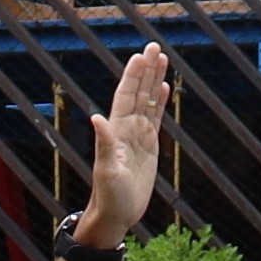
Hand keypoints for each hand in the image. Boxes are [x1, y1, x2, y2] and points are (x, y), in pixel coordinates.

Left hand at [72, 43, 170, 257]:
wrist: (115, 214)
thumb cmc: (109, 196)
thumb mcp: (107, 171)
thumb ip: (104, 144)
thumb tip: (96, 118)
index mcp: (116, 131)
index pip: (126, 96)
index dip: (133, 76)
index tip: (141, 56)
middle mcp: (126, 129)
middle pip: (138, 92)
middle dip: (146, 69)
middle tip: (155, 46)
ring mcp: (138, 136)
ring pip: (148, 101)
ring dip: (154, 80)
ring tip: (162, 59)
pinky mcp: (149, 147)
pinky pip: (155, 118)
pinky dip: (160, 102)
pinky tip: (164, 88)